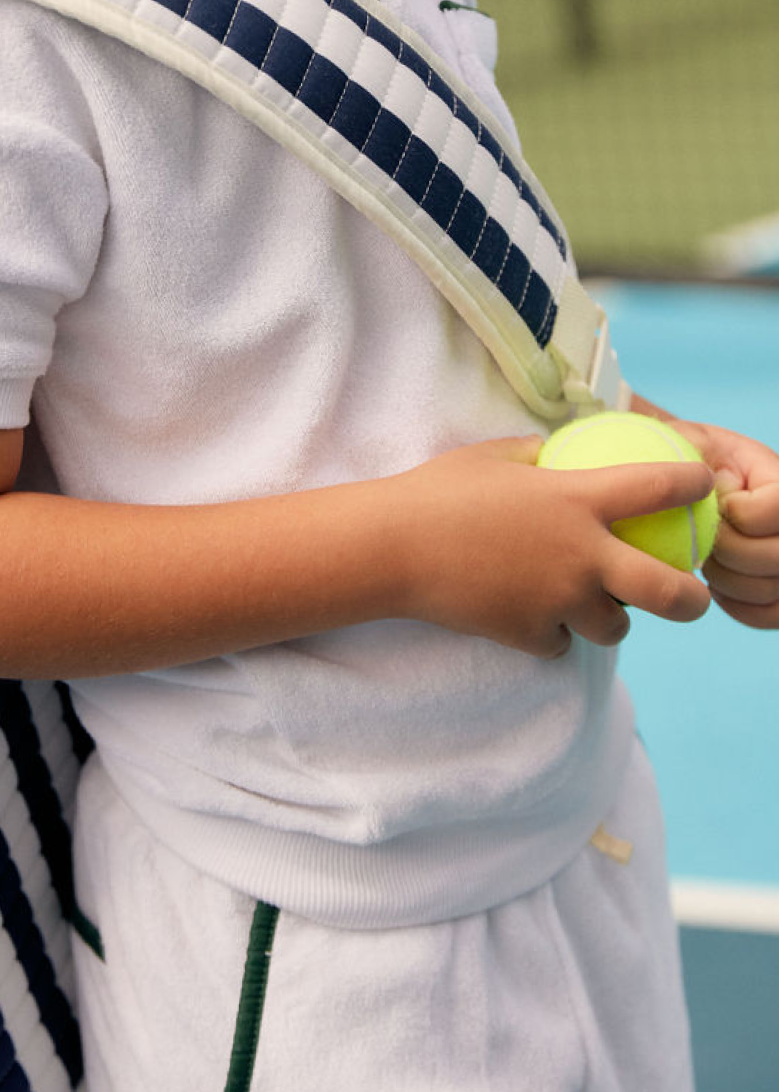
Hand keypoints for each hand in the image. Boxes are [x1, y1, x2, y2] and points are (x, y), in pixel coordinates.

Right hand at [396, 436, 713, 657]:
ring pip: (616, 627)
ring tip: (594, 610)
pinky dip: (550, 634)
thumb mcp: (491, 457)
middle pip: (670, 591)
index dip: (693, 484)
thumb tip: (556, 447)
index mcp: (580, 500)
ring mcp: (556, 599)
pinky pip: (558, 644)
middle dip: (693, 599)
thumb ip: (536, 455)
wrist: (390, 548)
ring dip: (611, 619)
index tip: (701, 485)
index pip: (663, 488)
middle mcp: (581, 555)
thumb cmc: (435, 492)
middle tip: (692, 597)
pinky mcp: (526, 633)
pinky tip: (531, 619)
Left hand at [666, 418, 778, 628]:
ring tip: (706, 559)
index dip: (741, 513)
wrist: (677, 484)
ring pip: (772, 589)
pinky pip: (771, 614)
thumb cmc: (678, 458)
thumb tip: (709, 489)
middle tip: (703, 541)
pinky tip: (714, 586)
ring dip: (728, 581)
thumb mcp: (687, 443)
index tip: (714, 503)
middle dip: (731, 553)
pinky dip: (738, 606)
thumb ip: (698, 461)